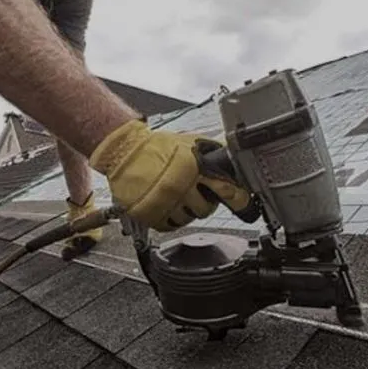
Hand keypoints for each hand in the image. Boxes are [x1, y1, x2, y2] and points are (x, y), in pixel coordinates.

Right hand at [89, 119, 252, 231]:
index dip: (239, 199)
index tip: (245, 204)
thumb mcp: (188, 142)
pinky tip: (167, 206)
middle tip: (197, 195)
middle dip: (205, 202)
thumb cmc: (154, 147)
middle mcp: (180, 186)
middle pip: (206, 209)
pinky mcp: (150, 214)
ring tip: (178, 198)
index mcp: (193, 167)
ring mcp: (165, 202)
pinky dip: (171, 219)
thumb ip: (210, 152)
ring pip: (188, 219)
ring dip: (187, 211)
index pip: (226, 189)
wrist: (123, 151)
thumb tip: (231, 160)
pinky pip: (170, 226)